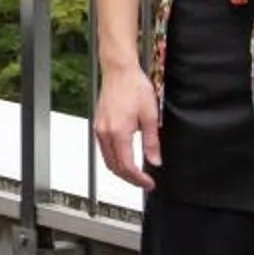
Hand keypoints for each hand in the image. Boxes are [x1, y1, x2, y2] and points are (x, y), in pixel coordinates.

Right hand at [93, 64, 160, 189]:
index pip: (126, 166)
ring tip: (136, 173)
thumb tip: (154, 161)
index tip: (149, 183)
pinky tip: (125, 157)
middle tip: (144, 182)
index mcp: (118, 132)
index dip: (138, 179)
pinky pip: (104, 149)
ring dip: (121, 170)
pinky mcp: (98, 124)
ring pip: (107, 159)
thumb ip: (152, 142)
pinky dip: (114, 158)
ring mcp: (99, 128)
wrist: (119, 71)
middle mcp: (105, 132)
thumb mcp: (150, 116)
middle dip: (130, 178)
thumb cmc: (134, 87)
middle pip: (114, 167)